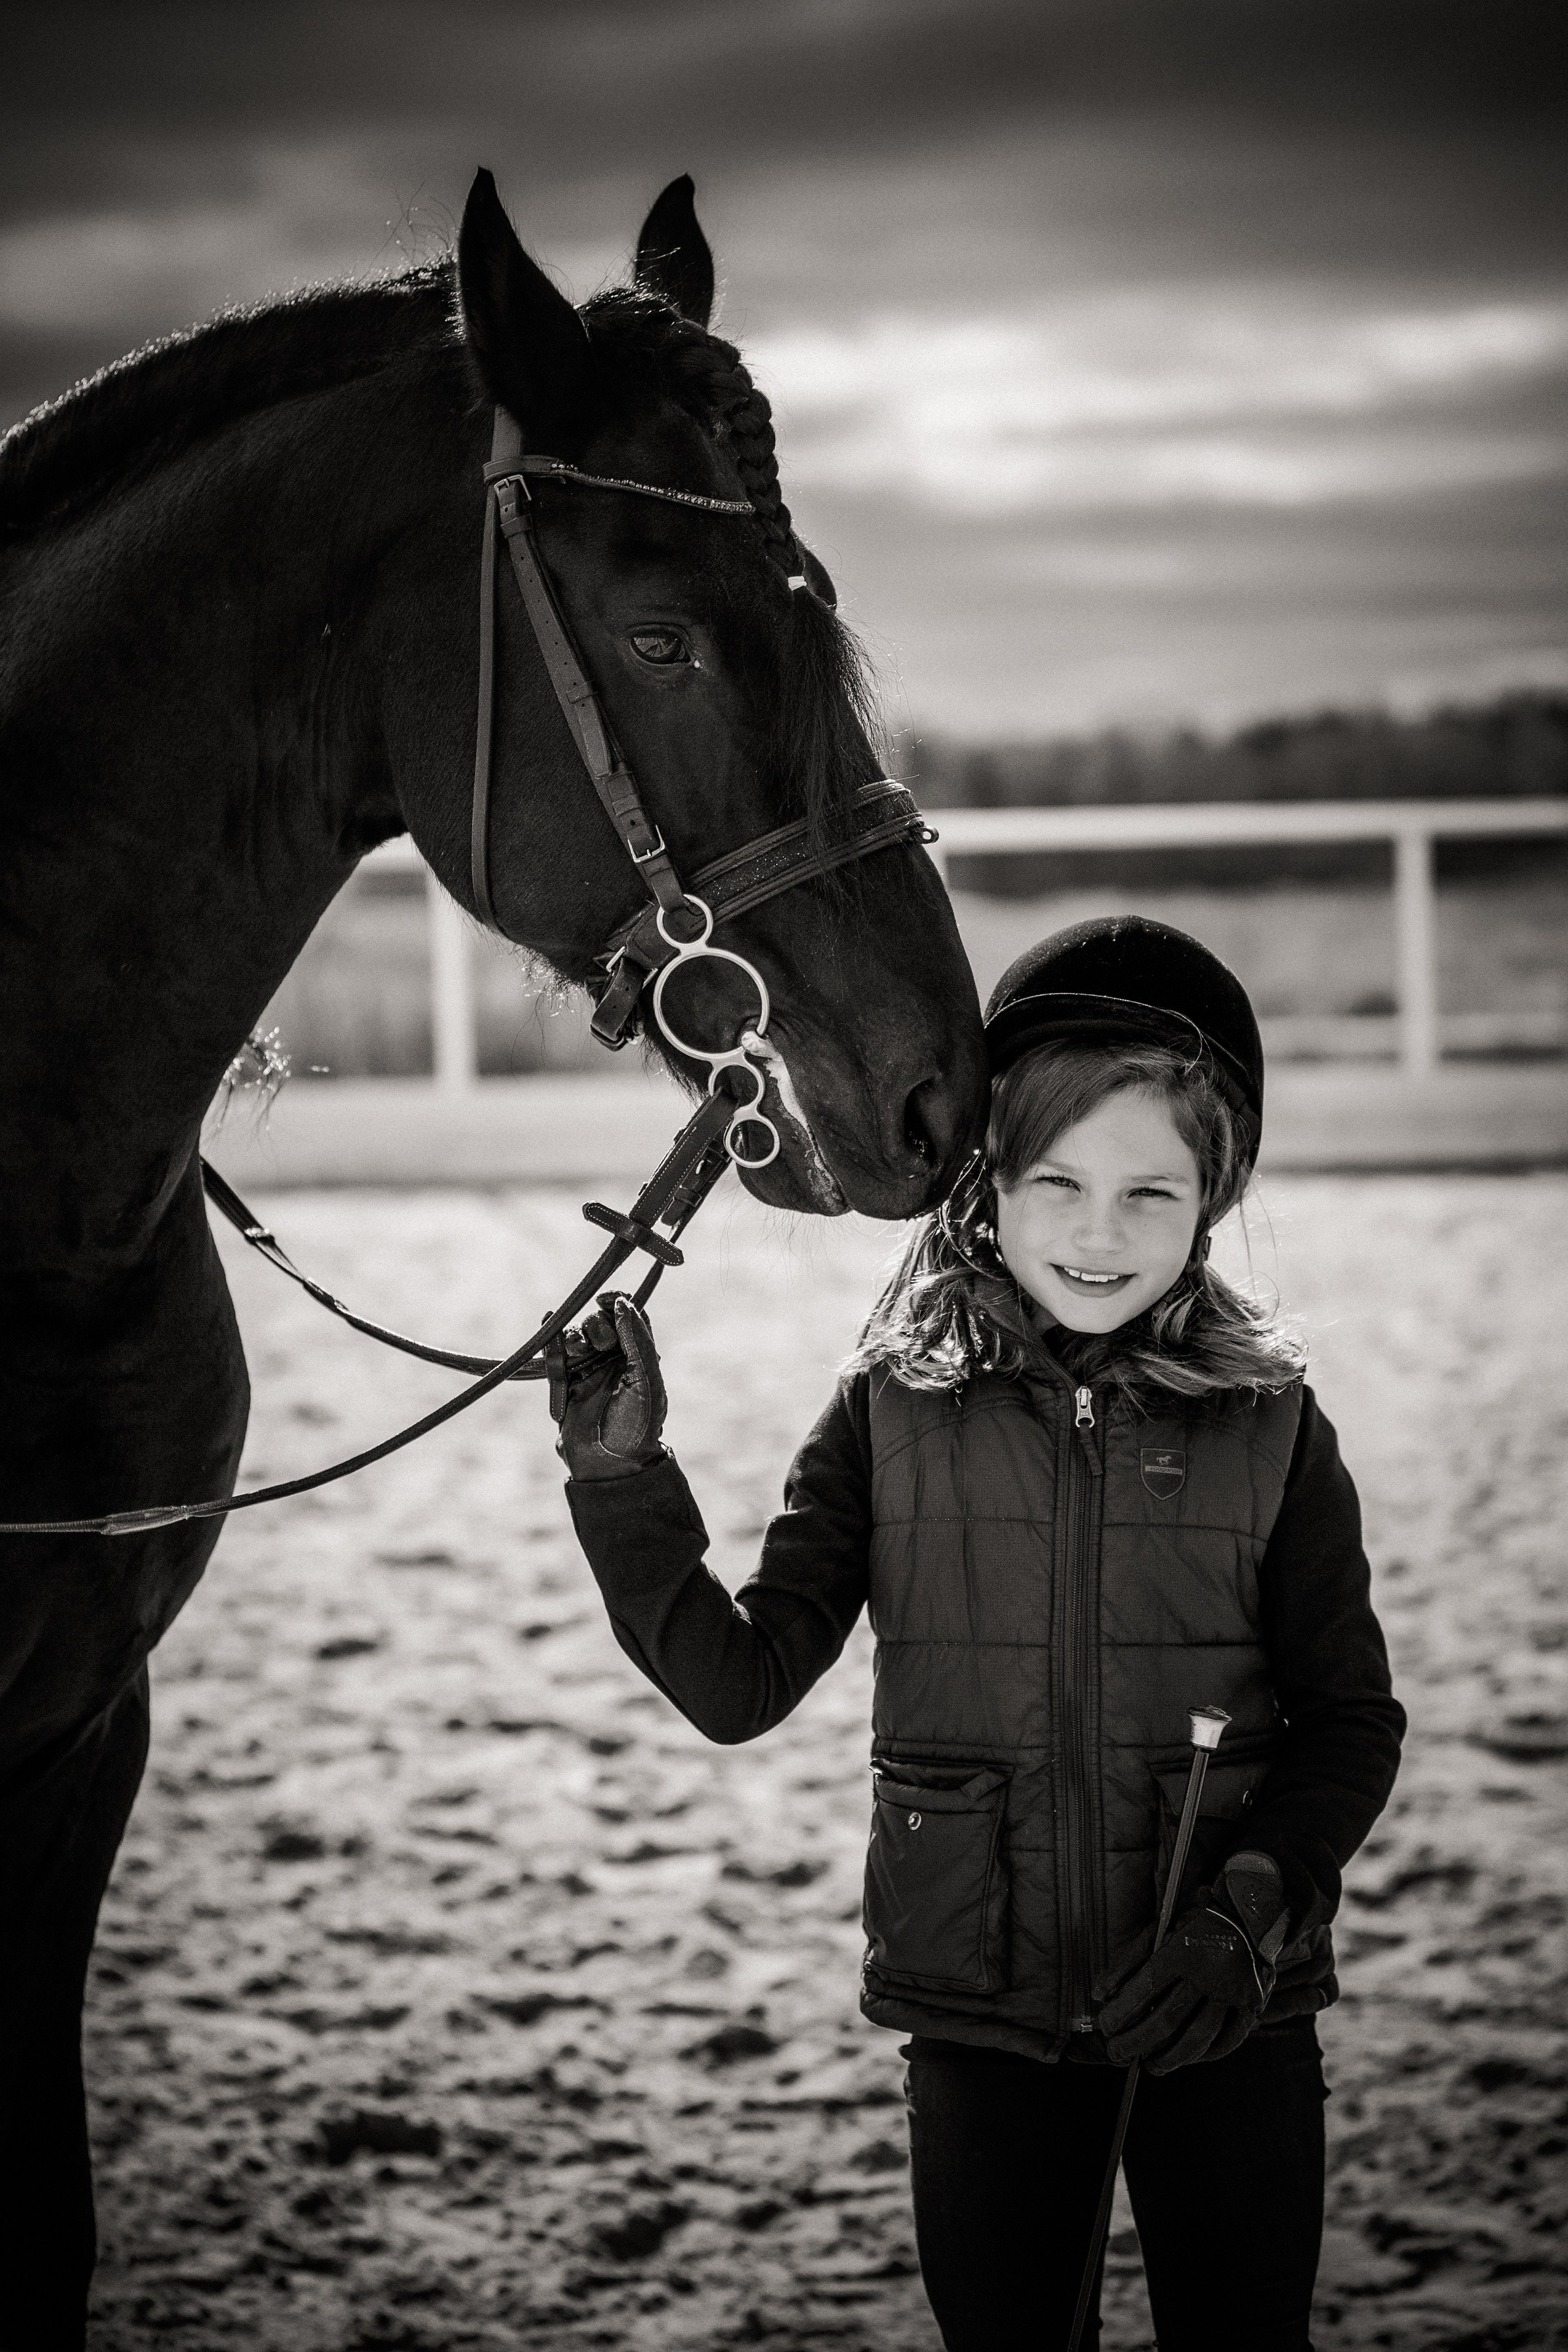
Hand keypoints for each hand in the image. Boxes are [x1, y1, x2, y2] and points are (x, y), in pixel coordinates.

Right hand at [549, 1294, 666, 1481]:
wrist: (610, 1466)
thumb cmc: (637, 1426)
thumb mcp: (646, 1381)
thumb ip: (636, 1341)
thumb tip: (623, 1304)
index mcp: (639, 1358)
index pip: (629, 1318)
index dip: (618, 1304)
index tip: (607, 1299)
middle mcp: (614, 1361)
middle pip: (601, 1323)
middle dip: (597, 1324)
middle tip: (600, 1341)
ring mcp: (588, 1372)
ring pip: (578, 1337)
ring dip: (576, 1334)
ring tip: (578, 1346)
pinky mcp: (565, 1385)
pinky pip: (556, 1356)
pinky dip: (552, 1339)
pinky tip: (548, 1320)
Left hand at [1096, 1851, 1286, 2072]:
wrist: (1250, 1913)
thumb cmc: (1196, 1919)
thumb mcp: (1160, 1929)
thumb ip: (1128, 1961)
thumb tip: (1099, 1993)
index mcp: (1183, 1952)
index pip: (1145, 1990)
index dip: (1121, 2012)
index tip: (1105, 2027)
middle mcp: (1209, 1975)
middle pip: (1168, 2020)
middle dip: (1137, 2042)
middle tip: (1118, 2054)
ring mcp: (1233, 1994)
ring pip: (1198, 2037)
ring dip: (1171, 2058)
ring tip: (1152, 2066)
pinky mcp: (1252, 2005)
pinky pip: (1229, 2040)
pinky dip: (1207, 2055)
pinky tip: (1189, 2059)